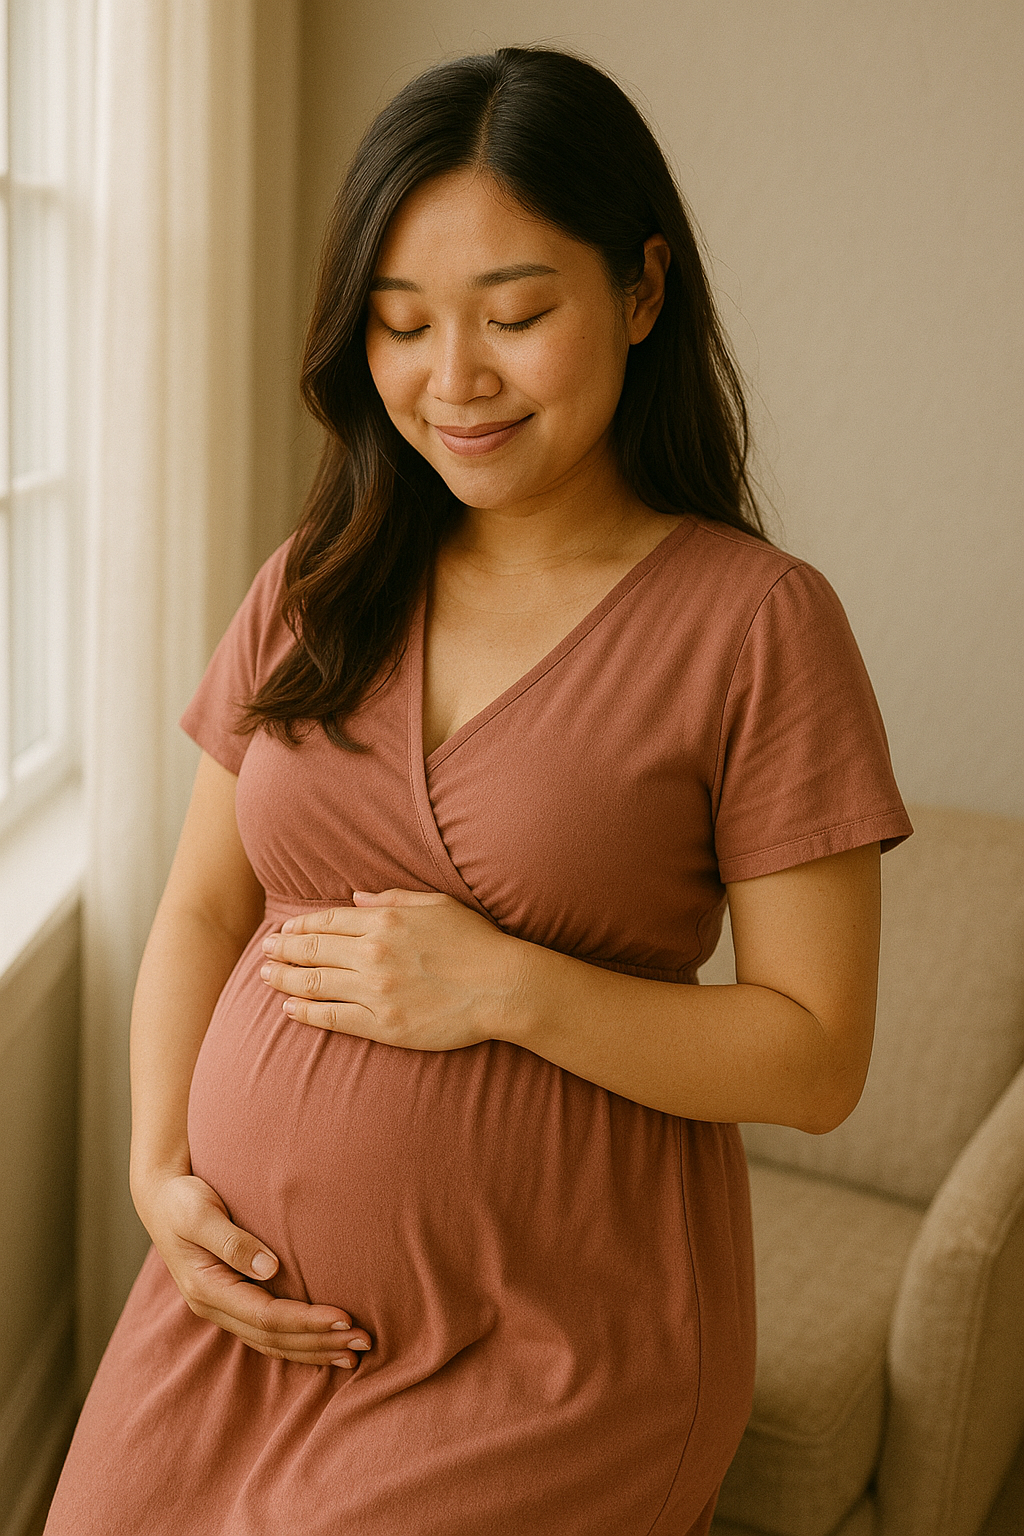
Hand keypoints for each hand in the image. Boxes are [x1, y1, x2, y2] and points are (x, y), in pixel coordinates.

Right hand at [132, 1171, 372, 1367]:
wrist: (160, 1199)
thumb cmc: (181, 1200)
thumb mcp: (200, 1214)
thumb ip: (232, 1241)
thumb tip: (269, 1268)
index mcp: (207, 1289)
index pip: (266, 1317)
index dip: (307, 1321)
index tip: (345, 1318)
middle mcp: (214, 1307)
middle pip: (274, 1338)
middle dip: (320, 1343)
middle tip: (364, 1343)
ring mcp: (222, 1308)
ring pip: (272, 1343)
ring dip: (313, 1350)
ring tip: (352, 1355)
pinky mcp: (232, 1301)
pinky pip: (267, 1333)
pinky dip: (297, 1343)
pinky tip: (323, 1346)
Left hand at [259, 888, 524, 1050]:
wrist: (502, 986)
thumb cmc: (475, 942)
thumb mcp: (436, 905)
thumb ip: (393, 898)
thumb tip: (355, 899)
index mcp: (385, 921)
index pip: (328, 921)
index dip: (300, 926)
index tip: (284, 929)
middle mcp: (373, 954)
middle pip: (313, 950)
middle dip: (283, 950)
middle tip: (264, 952)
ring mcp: (376, 991)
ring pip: (315, 983)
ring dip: (285, 979)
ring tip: (265, 977)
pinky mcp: (384, 1025)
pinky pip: (334, 1018)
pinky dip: (307, 1013)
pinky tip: (290, 1010)